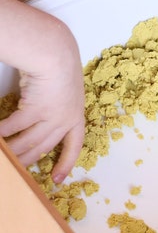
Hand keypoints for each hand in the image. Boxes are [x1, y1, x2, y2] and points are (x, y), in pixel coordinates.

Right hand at [0, 18, 84, 181]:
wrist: (56, 53)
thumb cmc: (58, 68)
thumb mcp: (65, 93)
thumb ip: (55, 108)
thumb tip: (40, 121)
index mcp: (76, 117)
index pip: (74, 146)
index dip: (66, 164)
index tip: (56, 180)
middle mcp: (66, 120)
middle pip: (44, 148)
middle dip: (28, 161)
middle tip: (16, 171)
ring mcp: (52, 116)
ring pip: (29, 141)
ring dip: (12, 150)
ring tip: (3, 157)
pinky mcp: (36, 109)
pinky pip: (15, 126)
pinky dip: (3, 132)